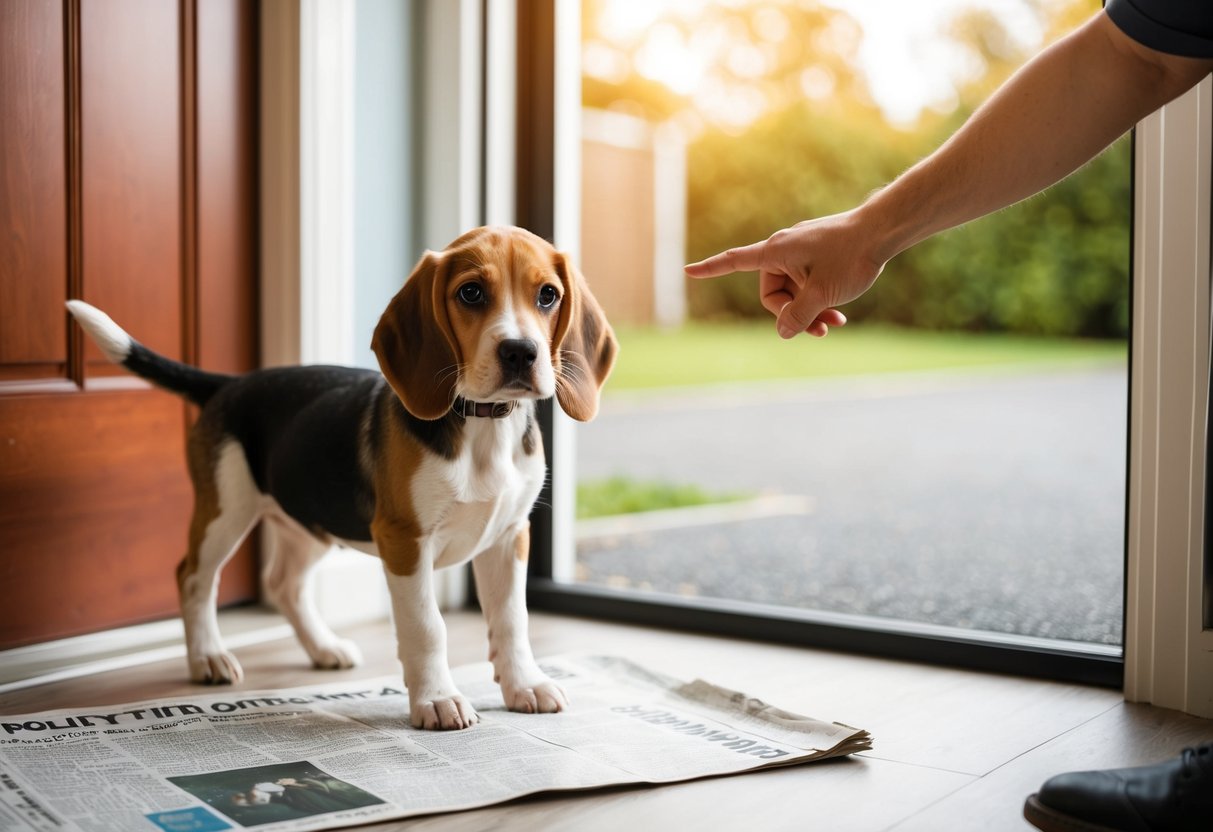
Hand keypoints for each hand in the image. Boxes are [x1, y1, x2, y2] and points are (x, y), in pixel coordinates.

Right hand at [684, 211, 885, 338]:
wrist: (883, 230)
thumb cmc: (851, 256)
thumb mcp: (822, 294)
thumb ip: (798, 316)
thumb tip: (782, 333)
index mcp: (775, 252)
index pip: (734, 262)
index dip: (711, 269)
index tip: (688, 271)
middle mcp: (783, 249)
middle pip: (772, 292)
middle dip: (792, 314)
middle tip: (820, 330)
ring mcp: (801, 251)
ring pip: (794, 291)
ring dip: (809, 311)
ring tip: (834, 325)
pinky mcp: (817, 254)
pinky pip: (807, 283)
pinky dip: (818, 299)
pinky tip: (838, 314)